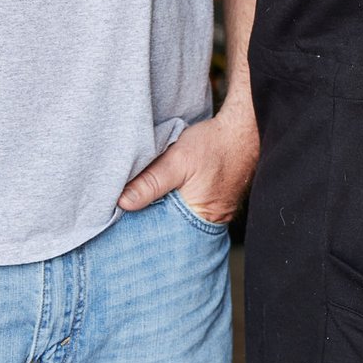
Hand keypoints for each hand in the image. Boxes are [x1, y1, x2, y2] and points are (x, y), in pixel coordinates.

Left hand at [118, 107, 258, 223]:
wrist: (243, 129)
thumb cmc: (215, 144)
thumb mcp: (178, 160)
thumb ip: (151, 182)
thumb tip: (123, 203)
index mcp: (200, 217)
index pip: (163, 233)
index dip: (141, 226)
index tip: (119, 218)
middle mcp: (209, 221)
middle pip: (169, 228)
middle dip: (148, 220)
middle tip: (124, 210)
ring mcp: (213, 212)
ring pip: (176, 218)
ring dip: (159, 210)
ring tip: (138, 202)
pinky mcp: (212, 201)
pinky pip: (186, 209)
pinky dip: (171, 203)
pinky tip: (159, 193)